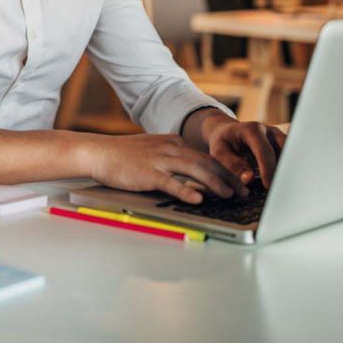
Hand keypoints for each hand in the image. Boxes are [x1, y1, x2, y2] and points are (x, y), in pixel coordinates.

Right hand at [85, 134, 247, 204]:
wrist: (98, 152)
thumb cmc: (122, 155)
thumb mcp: (152, 150)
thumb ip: (172, 158)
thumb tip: (191, 175)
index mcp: (173, 143)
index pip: (206, 156)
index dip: (226, 169)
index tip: (239, 181)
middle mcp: (170, 149)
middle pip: (207, 162)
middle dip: (229, 177)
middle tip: (244, 191)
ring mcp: (159, 160)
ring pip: (195, 170)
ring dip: (215, 182)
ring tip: (230, 195)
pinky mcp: (148, 173)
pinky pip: (171, 182)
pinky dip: (186, 190)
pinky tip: (198, 198)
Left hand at [202, 116, 287, 187]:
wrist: (226, 131)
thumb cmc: (222, 142)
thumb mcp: (219, 153)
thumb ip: (233, 165)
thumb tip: (249, 179)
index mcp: (252, 130)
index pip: (265, 151)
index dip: (268, 170)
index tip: (268, 186)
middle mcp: (269, 131)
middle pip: (285, 150)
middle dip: (285, 170)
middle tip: (282, 189)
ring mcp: (278, 137)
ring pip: (291, 155)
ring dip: (288, 171)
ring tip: (284, 189)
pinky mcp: (282, 144)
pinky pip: (289, 158)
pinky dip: (287, 170)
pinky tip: (283, 184)